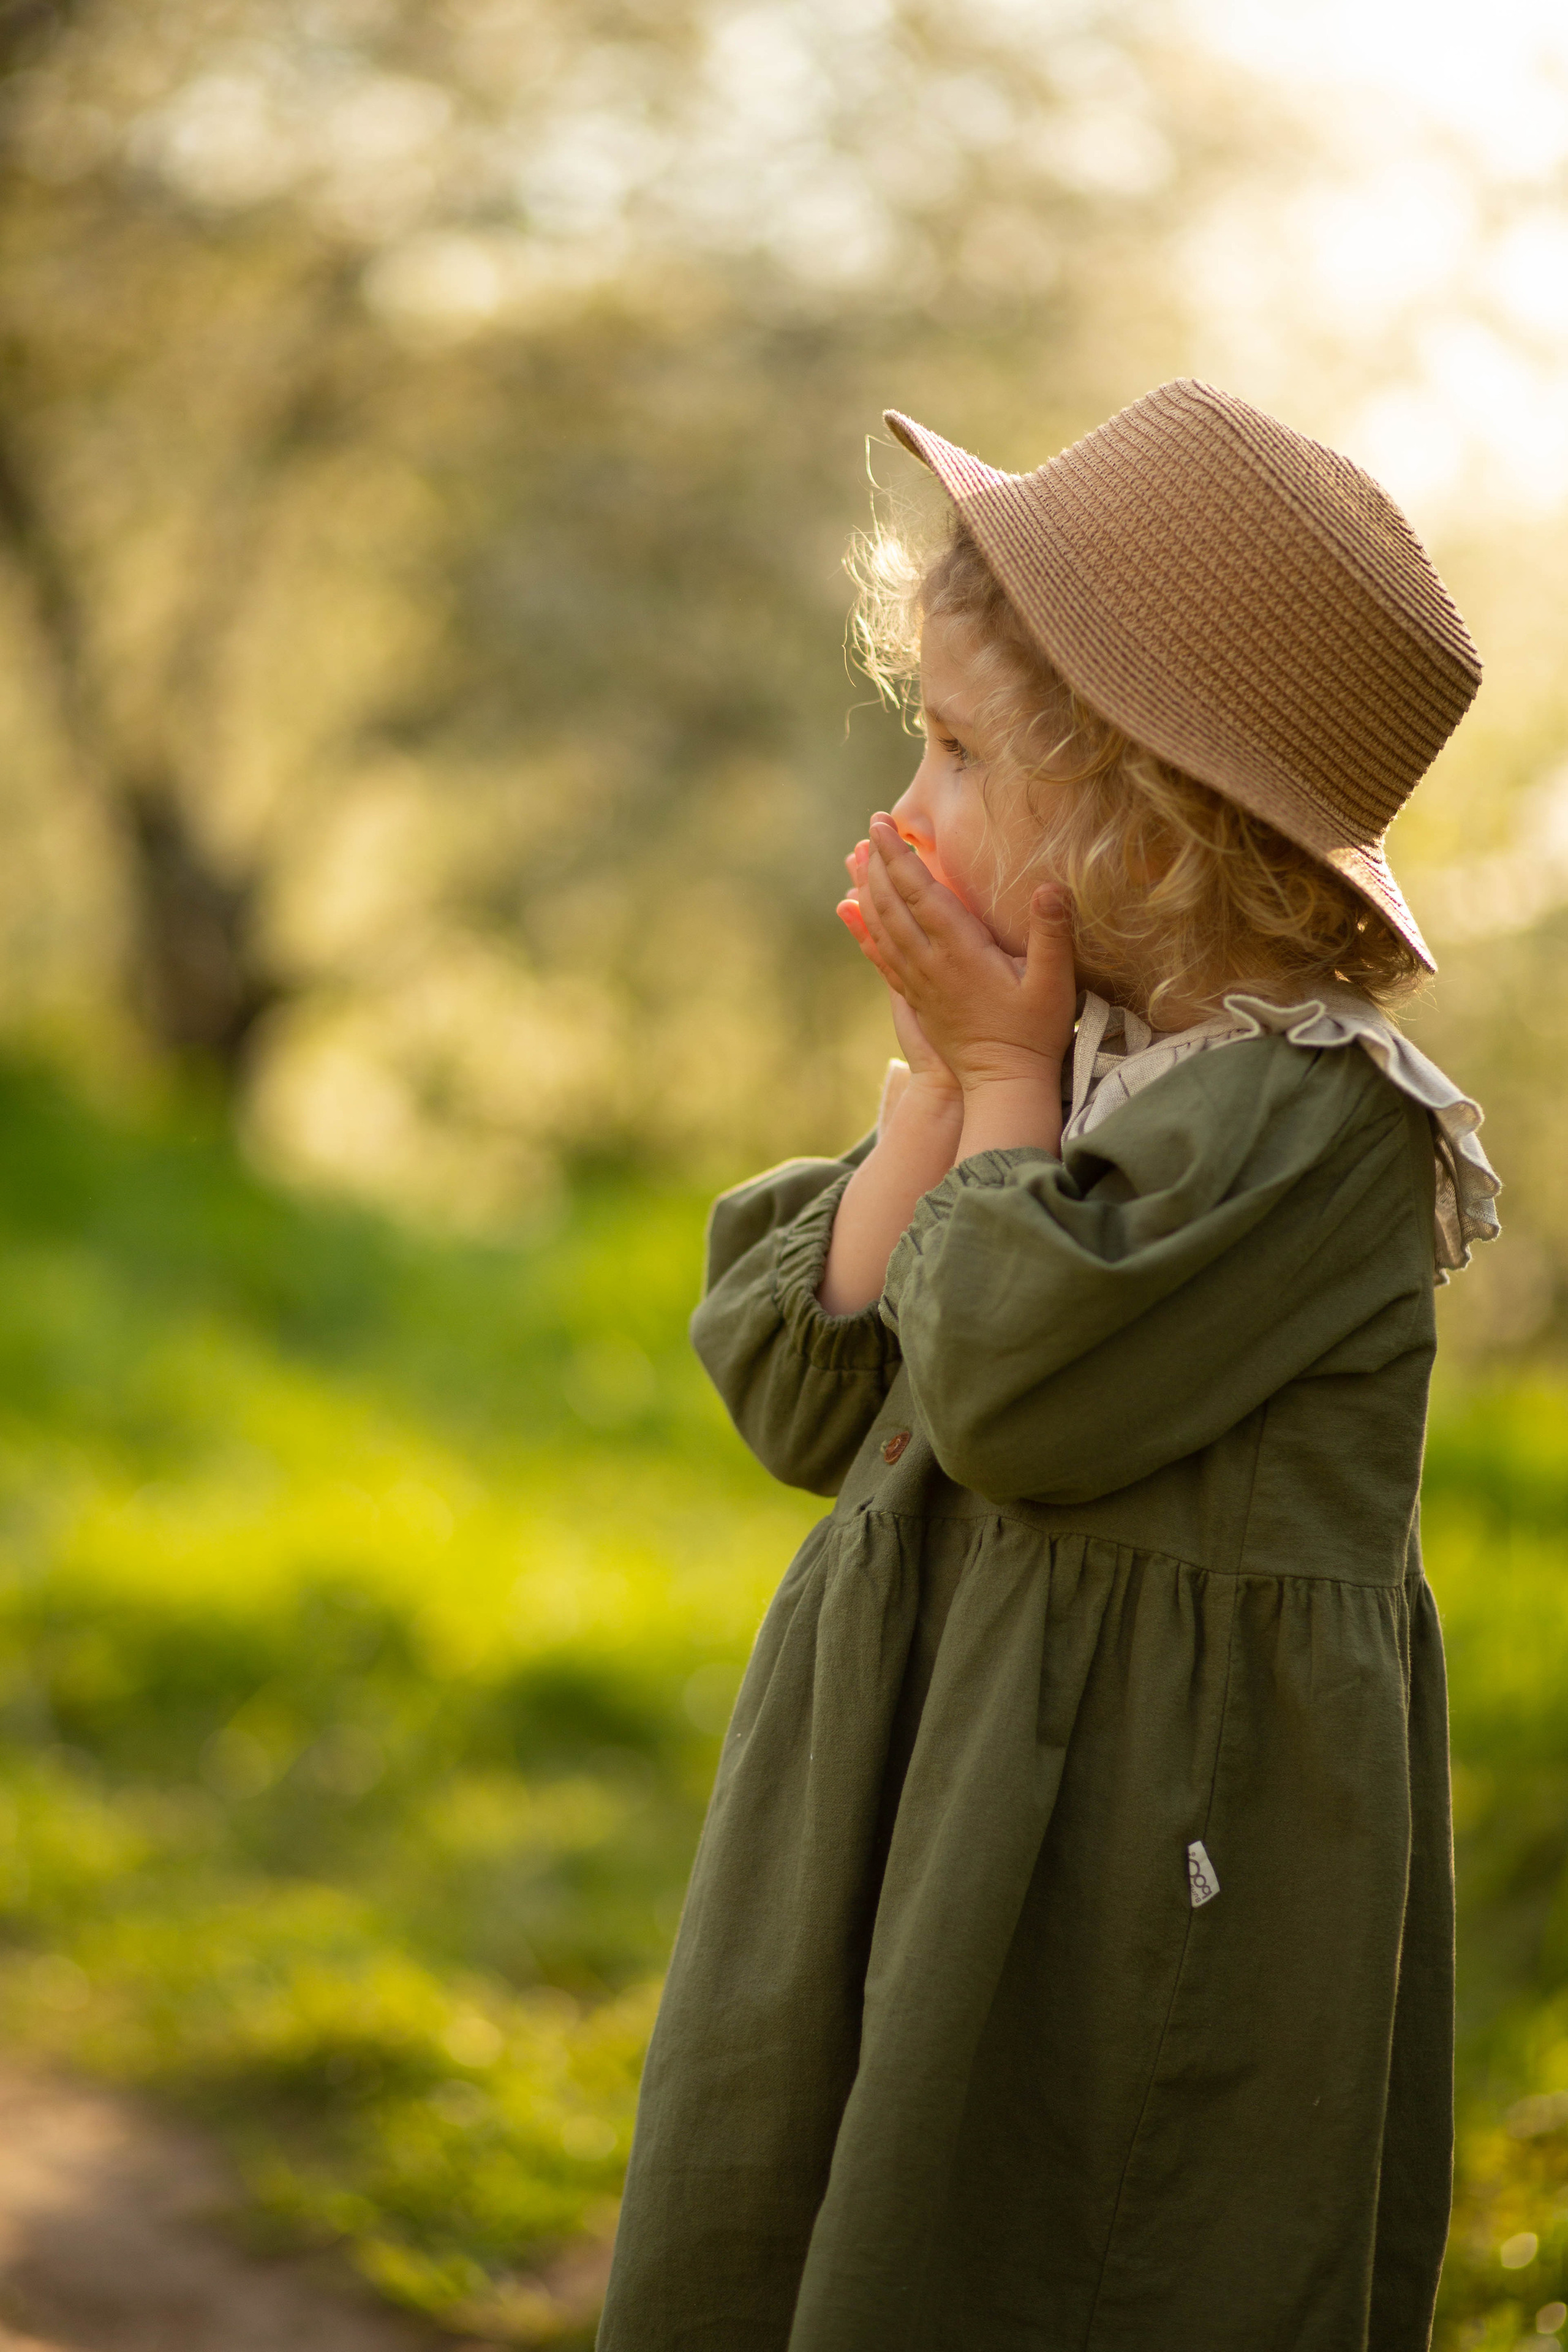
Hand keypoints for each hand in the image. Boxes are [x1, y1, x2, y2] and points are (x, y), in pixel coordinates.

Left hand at [846, 817, 1075, 1093]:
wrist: (1003, 1086)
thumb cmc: (1034, 1035)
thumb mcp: (1053, 984)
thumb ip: (1052, 934)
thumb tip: (1050, 886)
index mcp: (960, 952)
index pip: (920, 893)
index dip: (899, 857)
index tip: (882, 825)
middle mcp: (930, 964)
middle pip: (893, 905)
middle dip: (879, 864)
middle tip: (868, 829)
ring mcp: (919, 983)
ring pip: (883, 928)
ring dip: (868, 891)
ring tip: (856, 860)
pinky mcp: (916, 999)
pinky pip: (882, 956)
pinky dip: (864, 929)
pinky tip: (852, 912)